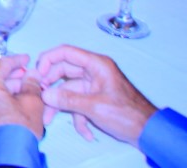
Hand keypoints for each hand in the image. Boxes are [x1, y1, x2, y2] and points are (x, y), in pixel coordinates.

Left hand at [0, 54, 44, 138]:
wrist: (8, 156)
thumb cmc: (17, 133)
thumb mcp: (32, 102)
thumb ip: (32, 84)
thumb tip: (32, 76)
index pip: (2, 64)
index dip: (17, 60)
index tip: (25, 59)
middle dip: (11, 74)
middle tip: (27, 76)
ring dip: (6, 86)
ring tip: (25, 92)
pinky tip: (14, 102)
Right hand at [35, 45, 156, 145]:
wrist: (149, 133)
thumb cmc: (126, 114)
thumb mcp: (94, 107)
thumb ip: (67, 99)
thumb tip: (45, 94)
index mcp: (96, 65)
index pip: (66, 52)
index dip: (48, 60)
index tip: (37, 74)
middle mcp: (94, 72)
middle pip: (63, 72)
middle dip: (51, 87)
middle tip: (39, 97)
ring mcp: (94, 86)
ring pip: (69, 90)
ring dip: (61, 106)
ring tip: (49, 120)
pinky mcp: (95, 99)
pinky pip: (79, 103)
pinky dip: (78, 117)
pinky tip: (85, 133)